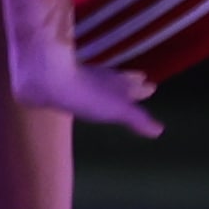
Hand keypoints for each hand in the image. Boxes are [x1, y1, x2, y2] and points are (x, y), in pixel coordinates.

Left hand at [8, 27, 155, 139]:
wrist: (48, 80)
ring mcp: (81, 80)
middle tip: (140, 79)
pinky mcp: (62, 84)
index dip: (142, 87)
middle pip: (119, 79)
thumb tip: (160, 130)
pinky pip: (81, 85)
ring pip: (101, 80)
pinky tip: (82, 92)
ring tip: (114, 87)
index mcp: (116, 84)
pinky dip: (88, 87)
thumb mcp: (118, 110)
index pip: (134, 85)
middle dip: (129, 82)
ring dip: (110, 83)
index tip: (151, 85)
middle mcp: (101, 79)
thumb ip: (138, 119)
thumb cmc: (88, 96)